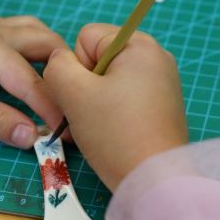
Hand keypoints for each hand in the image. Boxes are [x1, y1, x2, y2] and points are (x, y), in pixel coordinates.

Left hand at [0, 16, 67, 147]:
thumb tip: (31, 137)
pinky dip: (39, 47)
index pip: (30, 78)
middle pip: (45, 42)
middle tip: (70, 102)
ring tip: (62, 84)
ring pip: (39, 31)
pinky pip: (25, 30)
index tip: (64, 129)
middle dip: (62, 72)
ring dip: (54, 55)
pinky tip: (40, 68)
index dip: (50, 105)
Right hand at [43, 23, 187, 190]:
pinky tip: (113, 136)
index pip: (85, 38)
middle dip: (85, 87)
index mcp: (140, 44)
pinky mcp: (162, 108)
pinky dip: (112, 115)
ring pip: (108, 83)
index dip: (76, 67)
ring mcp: (162, 84)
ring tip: (100, 129)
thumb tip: (61, 62)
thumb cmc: (116, 133)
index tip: (86, 96)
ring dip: (94, 104)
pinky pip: (124, 100)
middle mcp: (156, 58)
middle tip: (89, 116)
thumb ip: (57, 66)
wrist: (154, 181)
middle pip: (98, 60)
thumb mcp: (73, 93)